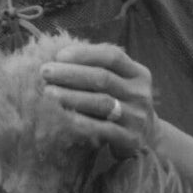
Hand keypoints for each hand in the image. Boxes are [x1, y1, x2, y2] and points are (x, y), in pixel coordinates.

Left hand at [40, 43, 156, 157]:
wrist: (148, 138)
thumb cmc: (121, 104)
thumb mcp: (121, 83)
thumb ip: (100, 69)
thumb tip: (59, 56)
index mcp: (138, 73)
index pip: (113, 56)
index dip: (85, 54)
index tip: (59, 55)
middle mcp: (140, 93)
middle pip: (103, 78)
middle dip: (70, 74)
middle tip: (44, 72)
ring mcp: (137, 116)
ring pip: (101, 102)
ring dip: (71, 96)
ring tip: (47, 93)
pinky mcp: (130, 138)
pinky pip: (102, 129)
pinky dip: (81, 122)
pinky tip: (62, 117)